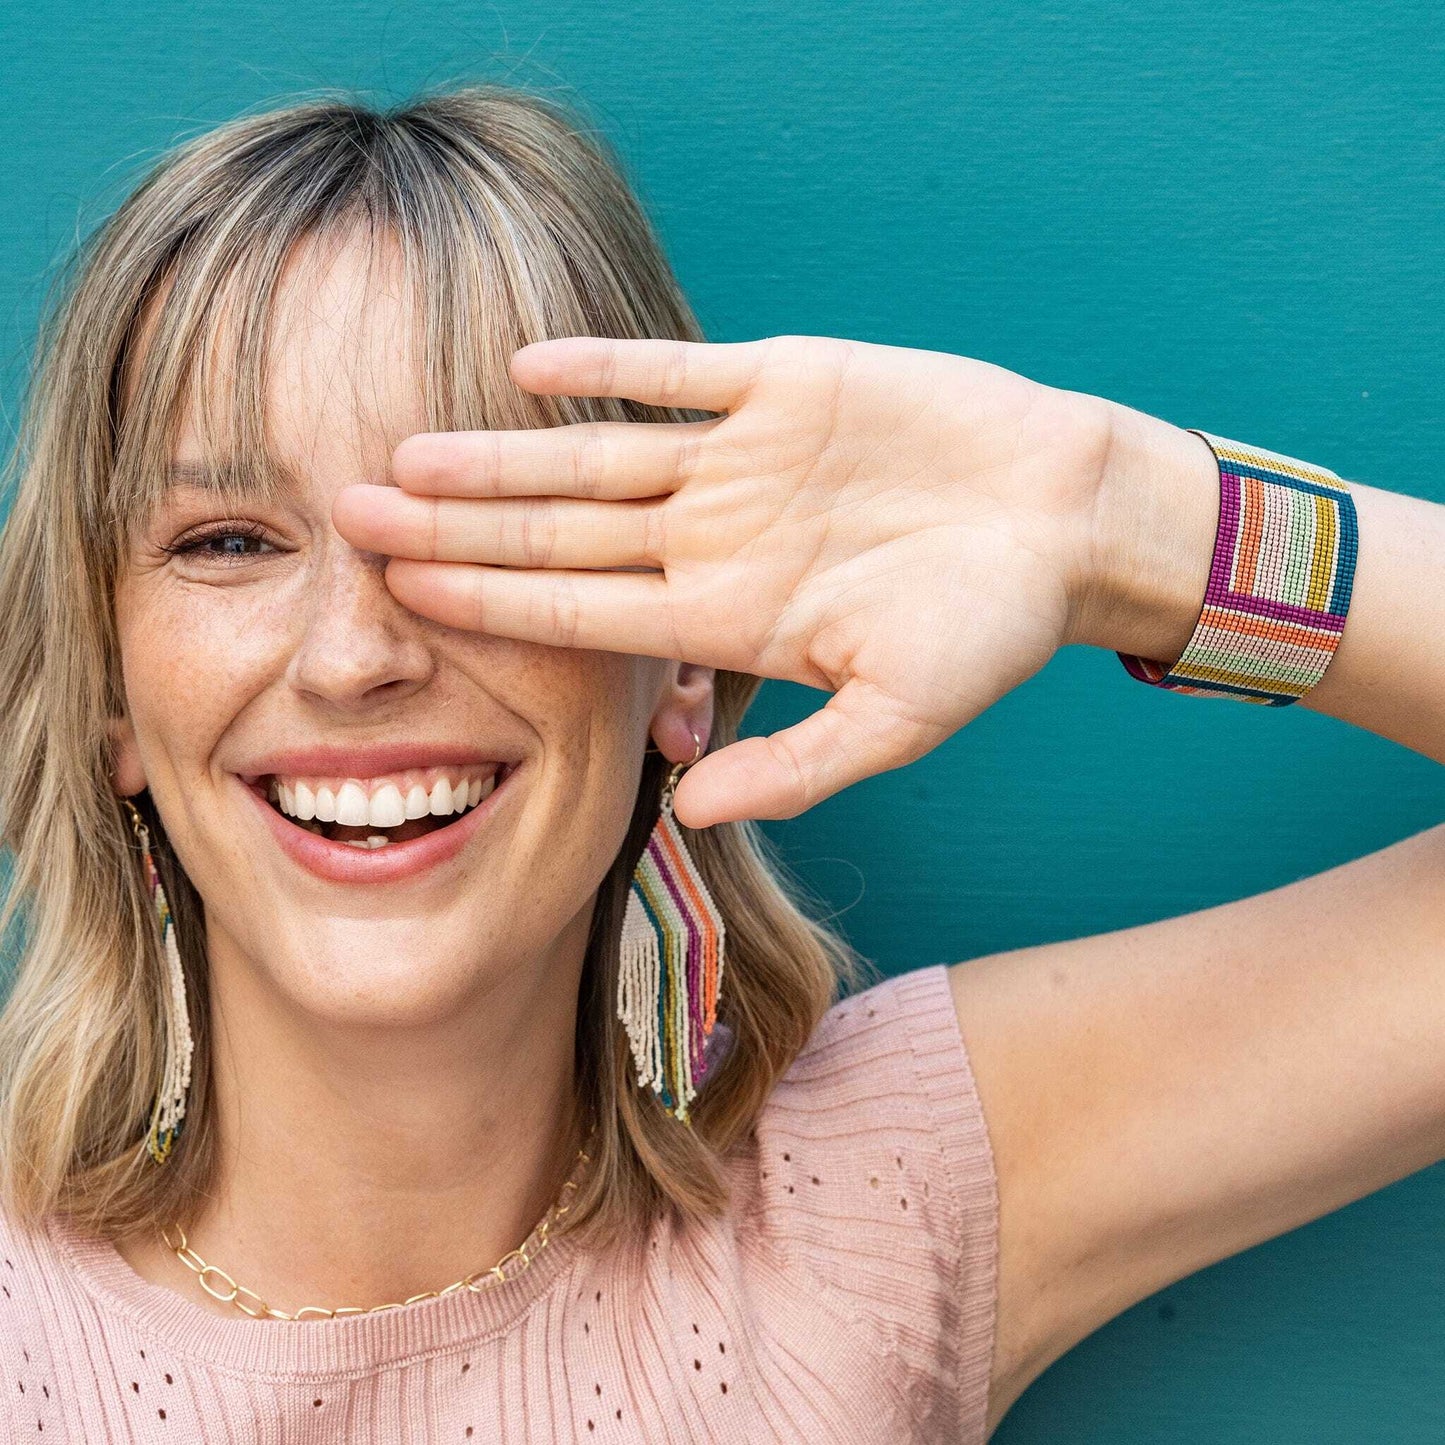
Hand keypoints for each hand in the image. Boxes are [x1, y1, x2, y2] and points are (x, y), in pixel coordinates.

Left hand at [332, 335, 1182, 826]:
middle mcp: (715, 538)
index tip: (402, 602)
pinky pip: (680, 374)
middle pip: (561, 537)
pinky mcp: (786, 385)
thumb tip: (696, 812)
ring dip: (505, 457)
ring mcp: (742, 461)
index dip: (492, 606)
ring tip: (411, 451)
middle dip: (460, 532)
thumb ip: (800, 764)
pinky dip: (610, 368)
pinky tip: (528, 368)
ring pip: (598, 458)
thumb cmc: (993, 628)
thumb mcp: (902, 716)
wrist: (1066, 517)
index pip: (582, 615)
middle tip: (353, 519)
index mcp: (729, 618)